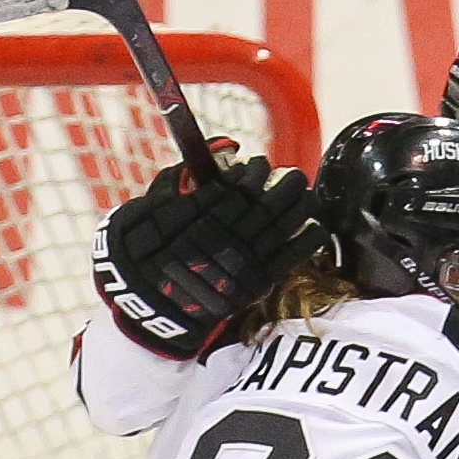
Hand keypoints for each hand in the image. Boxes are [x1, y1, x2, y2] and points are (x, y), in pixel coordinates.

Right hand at [92, 157, 312, 360]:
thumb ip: (178, 179)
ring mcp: (242, 259)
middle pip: (266, 201)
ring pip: (283, 224)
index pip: (237, 185)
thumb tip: (220, 150)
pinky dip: (308, 239)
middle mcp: (224, 234)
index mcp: (199, 214)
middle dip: (286, 183)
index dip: (254, 172)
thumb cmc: (142, 256)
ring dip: (301, 205)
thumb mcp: (146, 211)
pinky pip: (291, 256)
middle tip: (295, 175)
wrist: (149, 309)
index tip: (258, 164)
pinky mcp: (256, 283)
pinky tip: (316, 226)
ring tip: (305, 194)